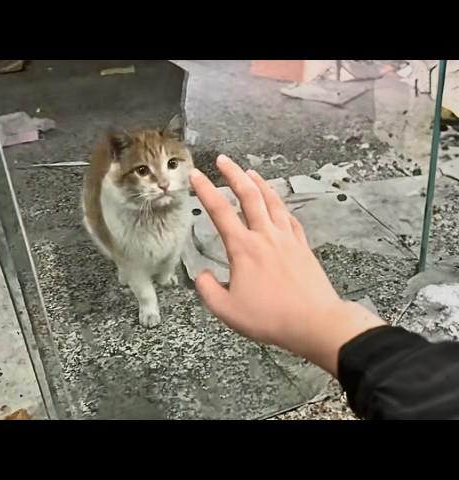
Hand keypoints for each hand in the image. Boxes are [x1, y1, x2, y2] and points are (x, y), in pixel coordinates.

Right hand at [189, 155, 384, 374]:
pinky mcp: (302, 247)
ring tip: (250, 171)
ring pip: (272, 201)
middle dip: (234, 173)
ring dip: (259, 183)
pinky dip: (280, 204)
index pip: (219, 211)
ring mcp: (287, 239)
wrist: (316, 322)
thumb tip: (201, 276)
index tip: (195, 174)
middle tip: (223, 161)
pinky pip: (290, 217)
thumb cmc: (272, 318)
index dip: (205, 189)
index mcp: (244, 248)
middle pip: (249, 195)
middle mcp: (265, 236)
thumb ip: (208, 290)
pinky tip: (278, 203)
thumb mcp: (227, 311)